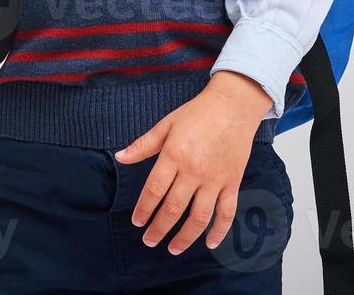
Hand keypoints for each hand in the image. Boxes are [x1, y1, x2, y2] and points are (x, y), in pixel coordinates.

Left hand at [113, 72, 271, 254]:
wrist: (233, 105)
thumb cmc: (198, 113)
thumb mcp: (166, 124)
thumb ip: (143, 145)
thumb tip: (120, 157)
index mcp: (174, 155)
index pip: (154, 190)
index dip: (144, 209)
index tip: (137, 222)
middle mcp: (194, 170)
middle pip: (173, 208)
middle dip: (159, 229)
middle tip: (149, 240)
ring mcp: (215, 179)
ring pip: (199, 217)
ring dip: (185, 237)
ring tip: (173, 248)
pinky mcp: (232, 182)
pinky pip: (227, 212)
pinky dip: (219, 231)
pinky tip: (210, 244)